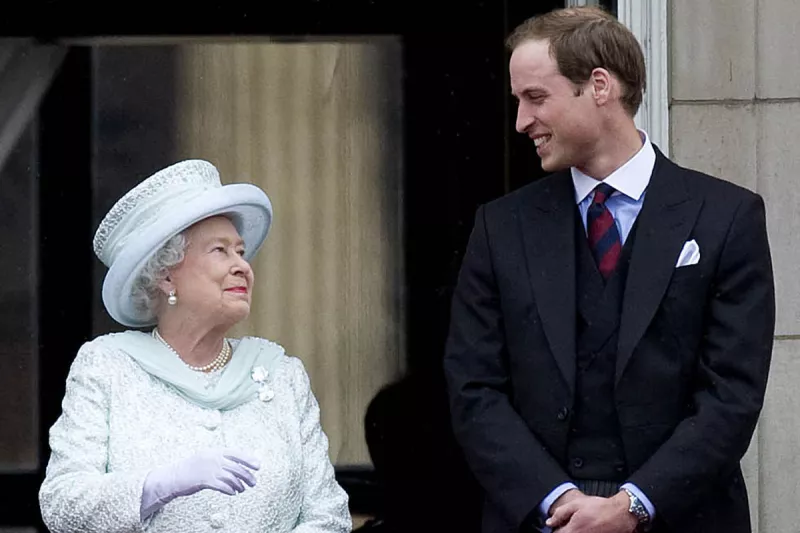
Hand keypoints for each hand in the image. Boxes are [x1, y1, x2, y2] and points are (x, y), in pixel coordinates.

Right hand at [141, 448, 260, 518]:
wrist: (173, 476)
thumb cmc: (192, 468)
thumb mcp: (206, 458)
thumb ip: (221, 459)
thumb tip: (238, 464)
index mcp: (215, 451)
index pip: (237, 453)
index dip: (249, 459)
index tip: (258, 466)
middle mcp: (214, 458)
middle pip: (237, 467)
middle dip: (247, 476)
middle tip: (254, 483)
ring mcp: (209, 469)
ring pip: (231, 477)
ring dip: (240, 484)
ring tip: (243, 489)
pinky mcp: (205, 480)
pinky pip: (222, 486)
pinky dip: (230, 490)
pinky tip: (233, 493)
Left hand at [546, 491, 637, 532]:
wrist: (621, 514)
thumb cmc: (601, 508)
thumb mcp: (577, 504)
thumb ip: (560, 513)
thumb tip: (549, 522)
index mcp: (573, 530)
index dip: (557, 528)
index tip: (560, 524)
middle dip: (565, 531)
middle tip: (571, 525)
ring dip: (573, 532)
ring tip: (581, 526)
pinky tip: (587, 528)